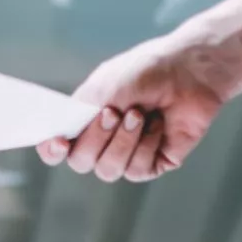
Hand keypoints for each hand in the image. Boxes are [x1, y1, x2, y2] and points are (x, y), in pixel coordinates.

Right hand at [37, 34, 232, 182]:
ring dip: (124, 141)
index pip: (55, 150)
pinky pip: (137, 170)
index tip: (60, 142)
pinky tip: (158, 124)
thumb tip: (62, 138)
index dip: (51, 151)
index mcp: (83, 123)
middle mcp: (101, 143)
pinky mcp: (153, 163)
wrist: (190, 71)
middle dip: (97, 138)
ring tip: (140, 114)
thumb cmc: (145, 72)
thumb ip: (79, 114)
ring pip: (109, 170)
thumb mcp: (103, 87)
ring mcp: (127, 155)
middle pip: (81, 163)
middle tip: (115, 111)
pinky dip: (147, 144)